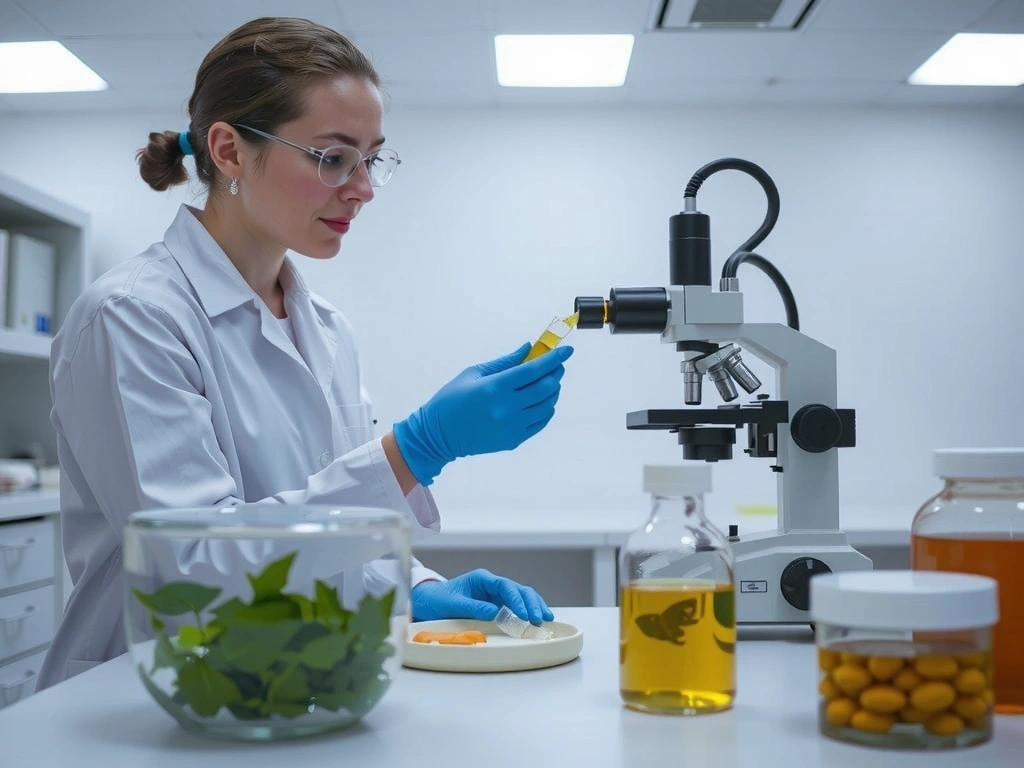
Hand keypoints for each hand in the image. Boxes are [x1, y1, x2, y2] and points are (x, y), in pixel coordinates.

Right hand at [393, 342, 572, 485]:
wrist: (438, 435)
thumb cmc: (452, 399)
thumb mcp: (474, 373)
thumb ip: (505, 361)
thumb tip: (528, 348)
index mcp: (496, 387)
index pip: (535, 370)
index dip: (554, 358)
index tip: (567, 350)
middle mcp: (507, 408)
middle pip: (546, 387)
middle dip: (556, 372)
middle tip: (556, 365)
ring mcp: (512, 426)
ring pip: (547, 405)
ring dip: (553, 390)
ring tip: (548, 382)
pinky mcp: (514, 440)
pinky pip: (541, 422)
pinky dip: (547, 409)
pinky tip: (542, 401)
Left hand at [411, 569, 553, 624]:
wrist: (429, 601)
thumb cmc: (439, 600)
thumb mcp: (453, 604)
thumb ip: (473, 607)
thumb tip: (495, 613)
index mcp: (482, 579)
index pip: (505, 586)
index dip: (517, 600)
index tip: (525, 614)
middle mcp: (492, 584)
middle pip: (518, 590)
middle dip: (531, 603)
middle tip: (539, 618)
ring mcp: (495, 594)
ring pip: (521, 596)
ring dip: (534, 606)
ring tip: (546, 618)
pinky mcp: (496, 605)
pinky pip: (516, 606)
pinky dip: (528, 611)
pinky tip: (538, 619)